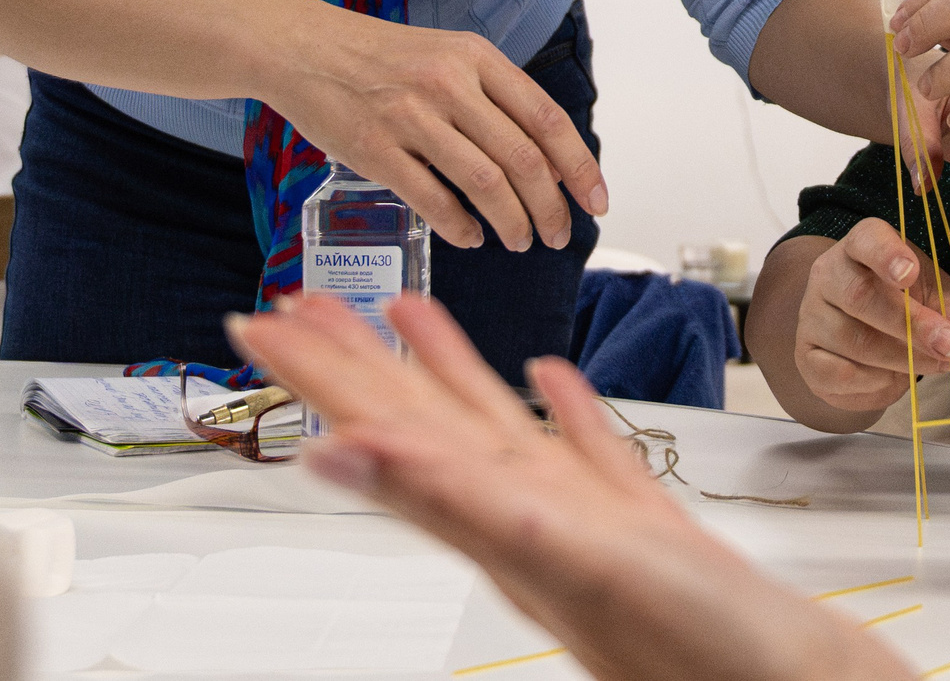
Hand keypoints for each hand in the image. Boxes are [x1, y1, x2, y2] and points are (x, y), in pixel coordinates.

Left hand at [230, 295, 909, 680]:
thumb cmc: (688, 645)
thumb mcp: (551, 559)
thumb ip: (448, 499)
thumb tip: (336, 454)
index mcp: (492, 515)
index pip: (381, 425)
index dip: (322, 374)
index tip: (262, 328)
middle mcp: (522, 512)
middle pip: (420, 418)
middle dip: (356, 358)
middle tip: (295, 303)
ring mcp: (580, 518)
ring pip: (494, 426)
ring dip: (447, 368)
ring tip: (404, 310)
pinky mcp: (640, 528)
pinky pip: (586, 453)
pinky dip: (566, 411)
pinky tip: (556, 379)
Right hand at [266, 8, 608, 253]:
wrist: (304, 48)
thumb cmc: (382, 57)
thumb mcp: (449, 56)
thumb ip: (495, 98)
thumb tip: (547, 159)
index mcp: (477, 58)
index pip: (548, 119)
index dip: (579, 166)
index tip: (595, 201)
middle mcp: (449, 83)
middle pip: (523, 159)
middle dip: (550, 208)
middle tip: (557, 235)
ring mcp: (411, 116)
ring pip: (485, 184)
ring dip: (511, 223)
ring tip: (519, 241)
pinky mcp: (374, 149)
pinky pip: (432, 200)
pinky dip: (460, 227)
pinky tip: (470, 236)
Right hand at [794, 219, 949, 413]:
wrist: (866, 340)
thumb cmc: (905, 305)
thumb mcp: (934, 296)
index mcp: (861, 246)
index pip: (866, 240)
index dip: (886, 255)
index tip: (909, 274)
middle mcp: (828, 274)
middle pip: (859, 295)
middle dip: (910, 324)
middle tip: (948, 345)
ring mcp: (811, 315)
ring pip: (853, 339)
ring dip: (901, 358)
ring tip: (935, 364)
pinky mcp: (806, 356)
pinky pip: (839, 373)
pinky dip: (874, 381)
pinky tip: (895, 378)